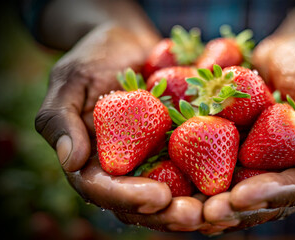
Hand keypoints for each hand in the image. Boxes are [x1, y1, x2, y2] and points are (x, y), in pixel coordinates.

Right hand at [35, 24, 199, 229]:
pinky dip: (213, 177)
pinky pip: (195, 166)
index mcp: (92, 161)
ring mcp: (153, 160)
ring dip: (196, 205)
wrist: (129, 44)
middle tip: (197, 215)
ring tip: (219, 209)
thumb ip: (60, 119)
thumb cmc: (94, 58)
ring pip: (173, 193)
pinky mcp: (177, 148)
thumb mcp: (70, 80)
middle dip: (169, 213)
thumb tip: (70, 160)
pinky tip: (234, 184)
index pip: (104, 190)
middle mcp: (124, 168)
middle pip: (142, 203)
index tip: (158, 198)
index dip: (129, 198)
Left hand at [202, 32, 294, 232]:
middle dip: (236, 209)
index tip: (241, 196)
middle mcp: (289, 170)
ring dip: (213, 204)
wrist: (287, 50)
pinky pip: (218, 168)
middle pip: (264, 200)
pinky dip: (199, 178)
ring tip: (188, 211)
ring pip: (238, 191)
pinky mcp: (238, 151)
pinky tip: (178, 189)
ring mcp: (262, 163)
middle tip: (208, 214)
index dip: (269, 195)